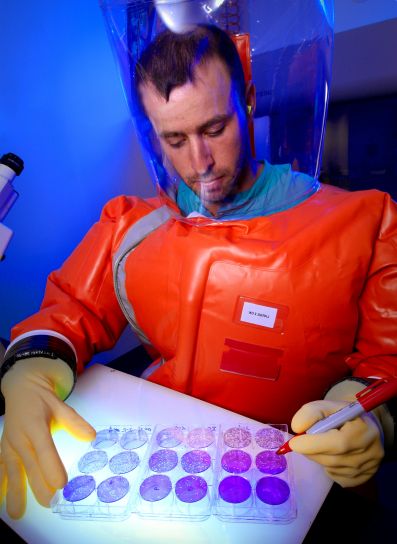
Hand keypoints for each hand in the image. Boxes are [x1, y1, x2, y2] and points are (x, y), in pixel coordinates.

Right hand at [0, 357, 95, 518]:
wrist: (20, 389)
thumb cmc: (43, 400)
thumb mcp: (60, 405)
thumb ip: (74, 422)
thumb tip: (91, 436)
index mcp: (35, 425)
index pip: (45, 448)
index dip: (51, 466)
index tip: (60, 483)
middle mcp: (20, 436)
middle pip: (29, 464)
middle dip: (38, 485)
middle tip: (49, 502)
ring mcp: (9, 444)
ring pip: (12, 470)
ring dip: (15, 491)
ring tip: (18, 513)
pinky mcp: (3, 449)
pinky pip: (0, 469)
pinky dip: (1, 484)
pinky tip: (0, 502)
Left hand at [289, 399, 383, 486]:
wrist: (361, 423)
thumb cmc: (340, 414)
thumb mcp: (325, 406)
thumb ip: (310, 413)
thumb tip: (297, 428)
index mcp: (364, 429)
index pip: (338, 443)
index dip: (313, 445)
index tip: (294, 443)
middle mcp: (372, 451)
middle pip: (332, 459)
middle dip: (312, 451)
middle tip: (304, 442)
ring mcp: (370, 467)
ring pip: (332, 469)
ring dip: (319, 458)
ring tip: (323, 445)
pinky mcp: (365, 478)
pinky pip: (337, 477)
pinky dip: (329, 467)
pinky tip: (334, 455)